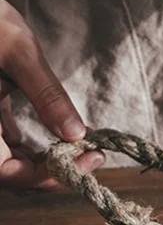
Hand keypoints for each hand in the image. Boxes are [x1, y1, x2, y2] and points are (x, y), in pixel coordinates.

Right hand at [0, 0, 102, 189]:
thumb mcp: (16, 50)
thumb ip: (46, 95)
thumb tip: (77, 134)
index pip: (5, 170)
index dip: (45, 174)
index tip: (85, 160)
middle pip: (8, 168)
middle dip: (51, 168)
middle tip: (91, 157)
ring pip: (7, 155)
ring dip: (44, 156)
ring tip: (83, 147)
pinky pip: (3, 136)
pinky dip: (32, 140)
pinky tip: (62, 134)